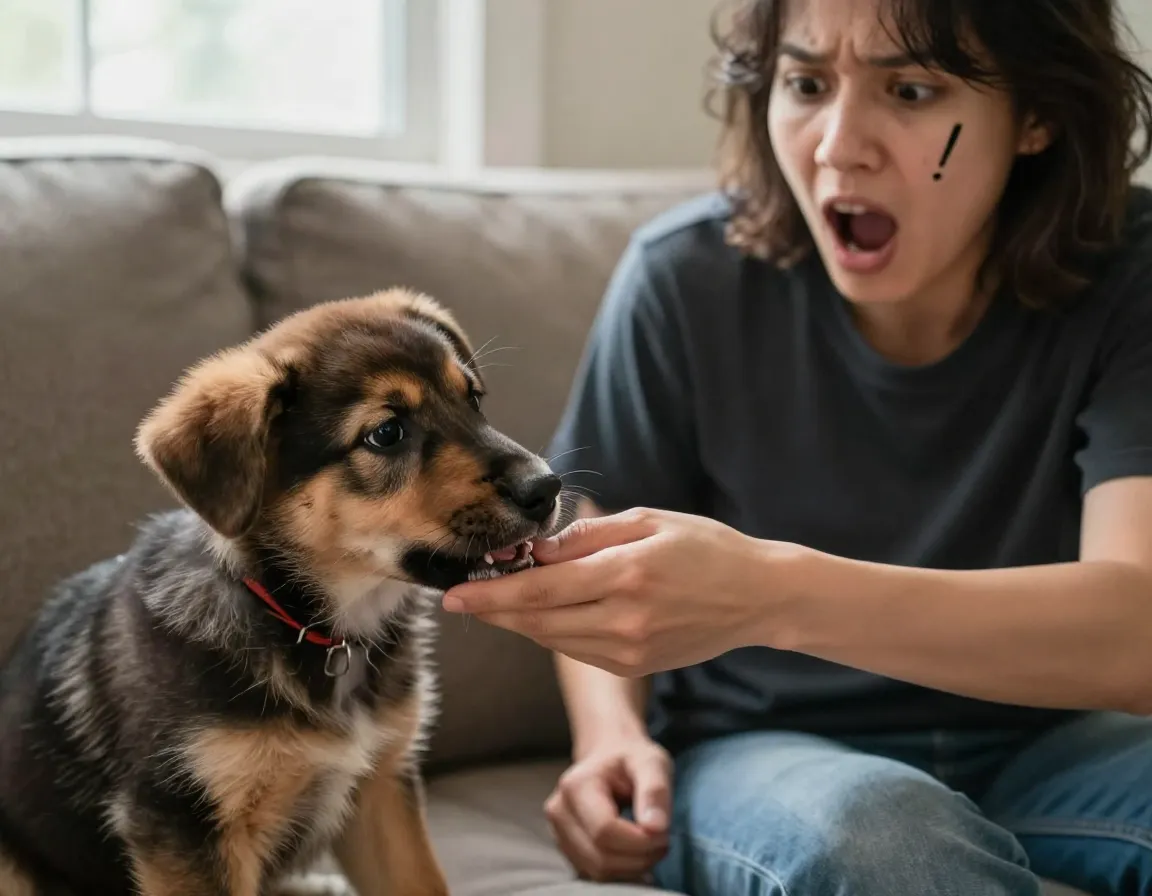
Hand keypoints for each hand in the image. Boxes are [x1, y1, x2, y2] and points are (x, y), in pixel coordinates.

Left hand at [441, 507, 805, 675]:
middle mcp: (624, 620)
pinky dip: (550, 631)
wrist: (757, 598)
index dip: (489, 594)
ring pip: (550, 639)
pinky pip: (575, 650)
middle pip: (535, 621)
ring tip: (496, 598)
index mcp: (626, 574)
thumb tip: (535, 549)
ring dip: (517, 621)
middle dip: (491, 611)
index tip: (452, 593)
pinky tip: (541, 612)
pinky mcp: (633, 666)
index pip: (538, 589)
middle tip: (458, 597)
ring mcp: (629, 651)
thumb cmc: (704, 547)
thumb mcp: (649, 521)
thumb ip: (587, 535)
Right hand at [544, 734, 672, 882]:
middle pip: (600, 856)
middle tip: (663, 840)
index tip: (664, 833)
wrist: (609, 754)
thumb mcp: (651, 762)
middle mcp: (559, 810)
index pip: (605, 831)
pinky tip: (636, 853)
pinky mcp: (566, 847)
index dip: (639, 841)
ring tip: (651, 845)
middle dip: (639, 857)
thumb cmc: (631, 758)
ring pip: (597, 871)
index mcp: (576, 785)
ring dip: (632, 867)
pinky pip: (594, 873)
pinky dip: (620, 870)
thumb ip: (655, 791)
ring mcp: (558, 831)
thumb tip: (655, 827)